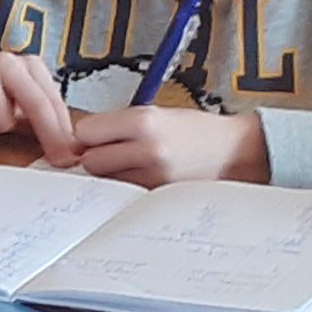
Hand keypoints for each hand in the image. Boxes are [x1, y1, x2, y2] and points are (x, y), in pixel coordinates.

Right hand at [0, 48, 72, 161]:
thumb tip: (67, 148)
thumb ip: (36, 121)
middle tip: (59, 161)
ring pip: (5, 119)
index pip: (53, 101)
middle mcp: (8, 62)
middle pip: (38, 106)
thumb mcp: (10, 105)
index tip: (73, 156)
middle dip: (51, 138)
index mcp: (27, 64)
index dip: (64, 132)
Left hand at [71, 106, 267, 185]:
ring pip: (105, 182)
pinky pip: (124, 195)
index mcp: (144, 121)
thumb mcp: (156, 114)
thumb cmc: (193, 130)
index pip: (85, 131)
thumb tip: (77, 141)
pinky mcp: (158, 197)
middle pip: (90, 161)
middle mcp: (147, 149)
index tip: (95, 136)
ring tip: (132, 165)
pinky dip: (125, 188)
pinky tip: (142, 178)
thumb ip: (116, 126)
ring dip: (110, 175)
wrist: (234, 151)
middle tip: (113, 153)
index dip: (87, 134)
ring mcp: (153, 177)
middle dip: (94, 157)